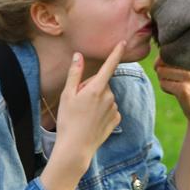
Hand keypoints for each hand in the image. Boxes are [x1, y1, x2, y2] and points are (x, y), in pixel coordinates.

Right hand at [54, 41, 124, 163]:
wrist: (76, 147)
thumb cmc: (68, 120)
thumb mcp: (67, 95)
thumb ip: (75, 74)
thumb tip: (78, 55)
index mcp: (97, 88)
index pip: (109, 65)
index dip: (116, 53)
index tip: (123, 42)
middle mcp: (109, 96)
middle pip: (102, 84)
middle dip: (92, 88)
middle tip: (78, 102)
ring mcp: (114, 108)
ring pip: (106, 97)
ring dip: (97, 101)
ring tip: (84, 114)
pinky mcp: (116, 119)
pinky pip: (110, 109)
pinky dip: (102, 112)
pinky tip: (92, 121)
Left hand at [155, 57, 189, 128]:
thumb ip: (178, 62)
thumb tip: (157, 61)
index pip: (171, 51)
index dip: (164, 60)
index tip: (170, 70)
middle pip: (164, 60)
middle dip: (163, 71)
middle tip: (173, 80)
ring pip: (161, 72)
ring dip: (164, 81)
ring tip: (176, 86)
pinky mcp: (184, 90)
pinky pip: (163, 84)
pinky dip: (166, 89)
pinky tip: (176, 93)